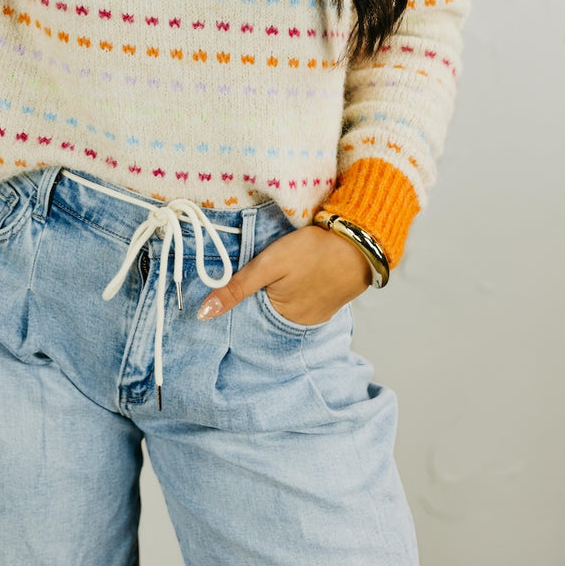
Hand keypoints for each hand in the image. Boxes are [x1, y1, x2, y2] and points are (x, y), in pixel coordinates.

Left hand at [197, 225, 371, 326]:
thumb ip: (236, 288)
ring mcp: (318, 315)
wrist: (361, 242)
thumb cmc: (314, 251)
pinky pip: (305, 300)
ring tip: (286, 269)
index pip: (250, 314)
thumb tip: (203, 314)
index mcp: (283, 318)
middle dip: (262, 294)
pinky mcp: (330, 302)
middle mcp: (300, 324)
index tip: (241, 278)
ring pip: (287, 305)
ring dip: (281, 291)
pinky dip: (299, 289)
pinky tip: (301, 273)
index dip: (242, 296)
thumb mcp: (269, 264)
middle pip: (269, 310)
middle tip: (269, 268)